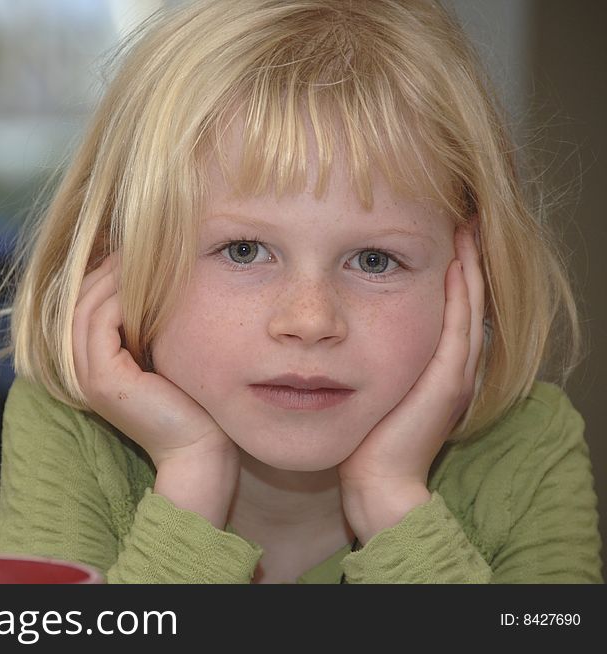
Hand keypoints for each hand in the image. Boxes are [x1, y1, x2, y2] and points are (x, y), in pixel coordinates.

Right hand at [72, 253, 236, 469]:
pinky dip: (118, 297)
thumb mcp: (160, 353)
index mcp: (91, 365)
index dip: (99, 275)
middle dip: (102, 268)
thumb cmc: (190, 400)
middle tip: (130, 242)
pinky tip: (143, 281)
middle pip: (76, 302)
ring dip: (110, 277)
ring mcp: (88, 378)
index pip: (81, 307)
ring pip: (85, 308)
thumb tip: (147, 281)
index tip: (128, 250)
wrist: (200, 447)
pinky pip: (100, 323)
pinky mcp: (104, 381)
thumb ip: (144, 325)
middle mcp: (81, 372)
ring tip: (136, 254)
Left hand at [338, 221, 484, 542]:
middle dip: (464, 261)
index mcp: (435, 369)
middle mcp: (451, 368)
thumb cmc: (363, 440)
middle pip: (465, 302)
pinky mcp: (446, 382)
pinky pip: (459, 328)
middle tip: (462, 220)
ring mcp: (453, 374)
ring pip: (468, 309)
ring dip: (468, 268)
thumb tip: (336, 338)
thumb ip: (364, 363)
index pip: (448, 310)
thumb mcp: (367, 390)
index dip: (449, 274)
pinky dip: (462, 296)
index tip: (439, 238)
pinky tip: (456, 265)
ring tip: (464, 230)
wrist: (377, 482)